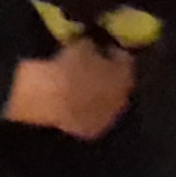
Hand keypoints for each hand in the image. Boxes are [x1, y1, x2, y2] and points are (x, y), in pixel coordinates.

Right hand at [5, 41, 132, 140]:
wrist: (50, 99)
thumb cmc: (68, 68)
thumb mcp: (81, 46)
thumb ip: (93, 46)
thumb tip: (94, 45)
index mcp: (126, 74)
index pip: (125, 59)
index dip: (113, 53)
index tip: (102, 48)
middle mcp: (123, 97)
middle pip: (119, 84)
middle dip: (109, 76)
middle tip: (92, 69)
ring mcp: (109, 117)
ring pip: (106, 103)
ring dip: (98, 95)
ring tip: (80, 87)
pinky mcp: (92, 130)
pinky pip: (91, 117)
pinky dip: (85, 111)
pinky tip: (73, 104)